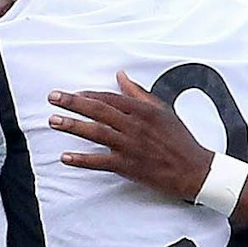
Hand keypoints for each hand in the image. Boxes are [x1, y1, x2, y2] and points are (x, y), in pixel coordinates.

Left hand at [48, 71, 211, 200]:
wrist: (193, 170)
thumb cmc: (179, 139)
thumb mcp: (162, 111)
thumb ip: (138, 93)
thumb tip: (121, 76)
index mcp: (143, 111)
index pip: (110, 98)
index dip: (89, 94)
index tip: (73, 93)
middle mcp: (135, 126)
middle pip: (99, 110)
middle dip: (73, 103)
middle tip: (53, 98)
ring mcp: (130, 146)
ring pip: (96, 133)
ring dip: (73, 126)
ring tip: (54, 121)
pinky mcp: (128, 166)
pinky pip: (100, 162)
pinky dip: (82, 160)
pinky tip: (65, 157)